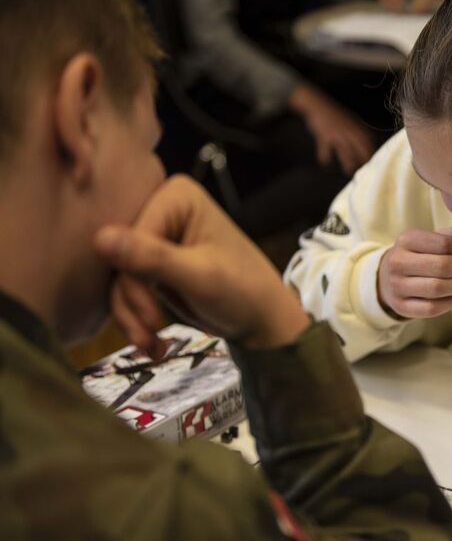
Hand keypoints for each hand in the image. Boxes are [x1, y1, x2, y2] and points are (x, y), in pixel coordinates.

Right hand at [93, 175, 311, 353]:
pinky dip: (134, 315)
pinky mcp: (154, 260)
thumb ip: (152, 258)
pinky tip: (150, 339)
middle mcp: (165, 208)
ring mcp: (158, 235)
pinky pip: (127, 286)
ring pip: (118, 276)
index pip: (131, 235)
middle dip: (130, 301)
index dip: (134, 279)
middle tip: (148, 334)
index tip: (151, 316)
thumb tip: (100, 237)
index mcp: (178, 196)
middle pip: (119, 256)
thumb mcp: (199, 277)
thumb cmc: (244, 292)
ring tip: (150, 344)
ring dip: (130, 314)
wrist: (262, 320)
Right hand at [289, 85, 373, 172]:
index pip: (367, 140)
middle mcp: (347, 129)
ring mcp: (336, 133)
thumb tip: (367, 141)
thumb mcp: (349, 119)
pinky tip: (325, 163)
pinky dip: (325, 157)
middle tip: (364, 169)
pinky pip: (325, 149)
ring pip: (344, 151)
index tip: (372, 160)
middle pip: (359, 147)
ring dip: (347, 162)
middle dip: (363, 159)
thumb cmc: (334, 113)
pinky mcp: (323, 136)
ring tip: (349, 171)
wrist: (317, 104)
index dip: (370, 150)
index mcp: (355, 125)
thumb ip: (357, 130)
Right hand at [377, 229, 451, 318]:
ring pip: (440, 289)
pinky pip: (433, 308)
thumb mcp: (431, 241)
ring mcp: (397, 287)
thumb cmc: (420, 256)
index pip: (445, 244)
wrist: (387, 278)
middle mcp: (398, 263)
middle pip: (444, 267)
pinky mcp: (401, 307)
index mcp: (407, 240)